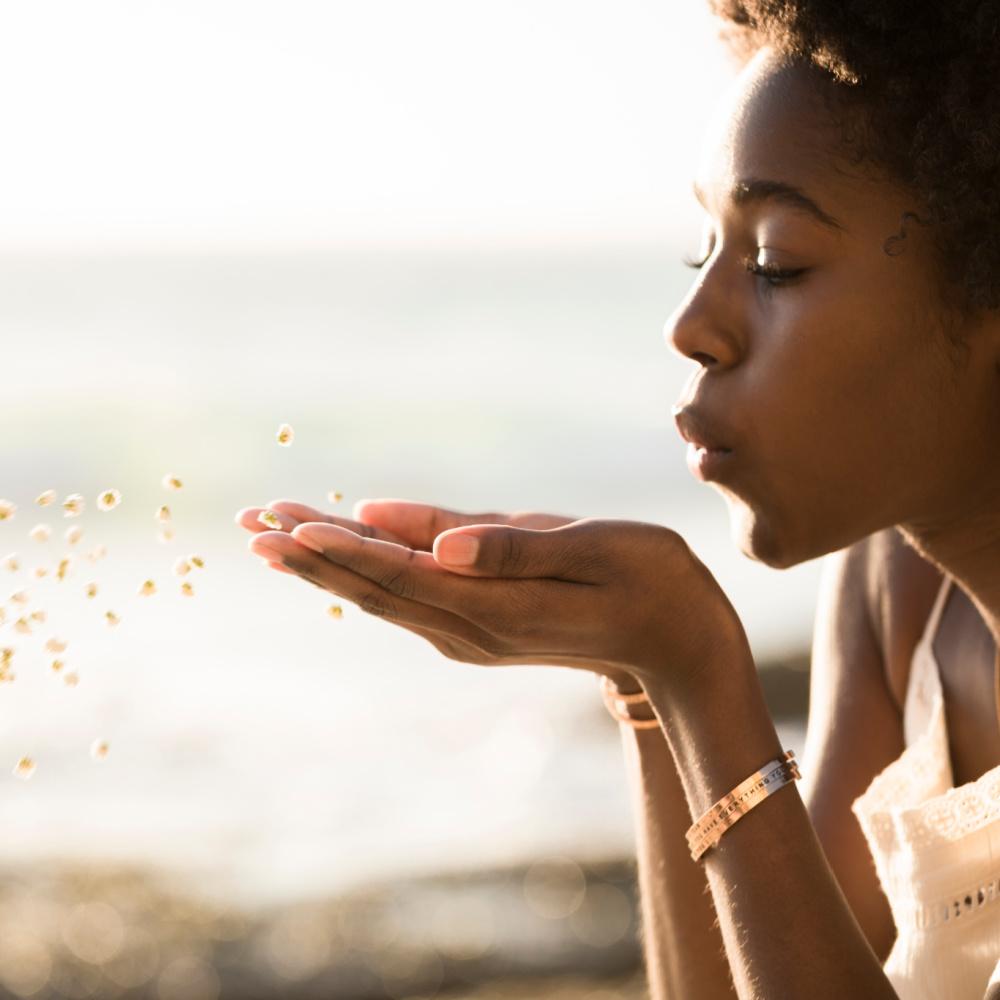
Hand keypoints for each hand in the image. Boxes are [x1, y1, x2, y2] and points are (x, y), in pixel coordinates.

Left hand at [236, 498, 747, 690]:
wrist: (678, 645)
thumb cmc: (652, 581)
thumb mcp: (597, 551)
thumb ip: (516, 548)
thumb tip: (438, 546)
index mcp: (496, 606)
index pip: (399, 574)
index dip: (338, 547)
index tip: (281, 525)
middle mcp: (472, 629)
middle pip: (375, 588)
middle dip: (312, 555)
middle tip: (251, 525)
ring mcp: (472, 634)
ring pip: (384, 596)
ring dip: (329, 566)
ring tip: (276, 537)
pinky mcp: (479, 627)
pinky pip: (409, 599)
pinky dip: (366, 575)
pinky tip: (341, 557)